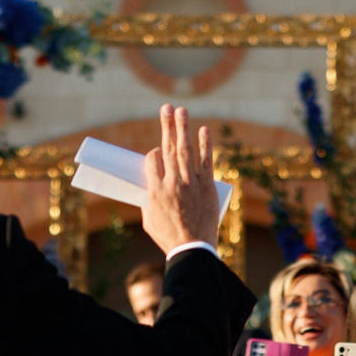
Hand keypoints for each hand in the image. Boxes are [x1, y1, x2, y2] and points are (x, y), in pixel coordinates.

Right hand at [139, 102, 221, 254]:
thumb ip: (148, 199)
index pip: (152, 159)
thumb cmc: (169, 237)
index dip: (154, 152)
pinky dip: (205, 145)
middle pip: (168, 148)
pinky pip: (207, 161)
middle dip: (166, 125)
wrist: (192, 248)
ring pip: (186, 150)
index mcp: (155, 190)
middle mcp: (173, 182)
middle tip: (166, 107)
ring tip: (181, 110)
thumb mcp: (149, 219)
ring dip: (183, 128)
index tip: (157, 151)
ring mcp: (191, 183)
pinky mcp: (207, 186)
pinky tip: (203, 130)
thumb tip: (150, 187)